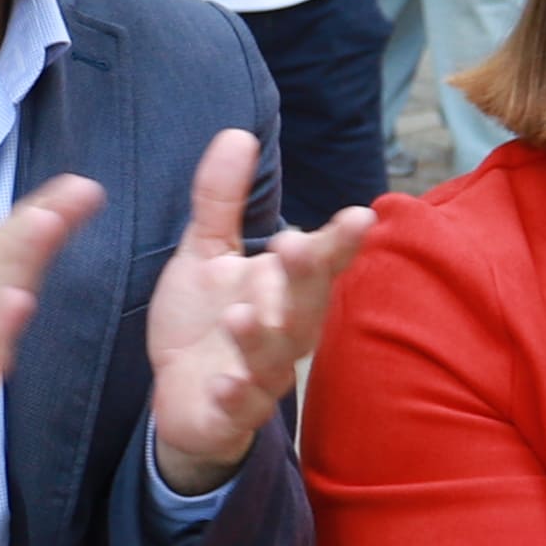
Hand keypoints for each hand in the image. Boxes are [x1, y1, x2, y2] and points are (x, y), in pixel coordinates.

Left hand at [144, 126, 366, 492]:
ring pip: (273, 358)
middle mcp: (282, 331)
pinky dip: (235, 396)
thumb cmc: (207, 322)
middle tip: (296, 245)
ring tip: (243, 314)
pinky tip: (225, 383)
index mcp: (283, 289)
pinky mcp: (230, 412)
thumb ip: (220, 200)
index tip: (358, 215)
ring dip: (261, 338)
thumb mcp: (206, 254)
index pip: (320, 261)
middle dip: (305, 278)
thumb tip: (238, 133)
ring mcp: (259, 375)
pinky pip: (239, 407)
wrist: (186, 400)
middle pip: (305, 305)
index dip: (339, 241)